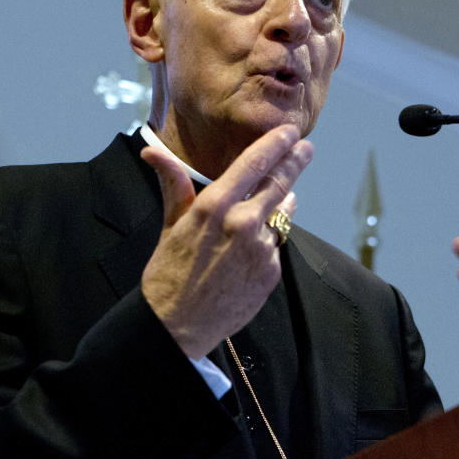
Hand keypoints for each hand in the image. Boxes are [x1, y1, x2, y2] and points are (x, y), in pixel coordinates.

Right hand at [140, 125, 311, 358]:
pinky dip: (270, 239)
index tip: (290, 131)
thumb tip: (151, 150)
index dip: (275, 144)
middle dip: (295, 162)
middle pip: (278, 183)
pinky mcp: (271, 271)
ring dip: (283, 202)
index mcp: (214, 206)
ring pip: (280, 215)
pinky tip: (256, 244)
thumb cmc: (168, 273)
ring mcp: (260, 248)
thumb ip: (174, 185)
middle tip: (307, 148)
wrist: (176, 327)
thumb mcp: (170, 225)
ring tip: (287, 193)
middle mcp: (241, 223)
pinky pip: (276, 244)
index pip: (253, 164)